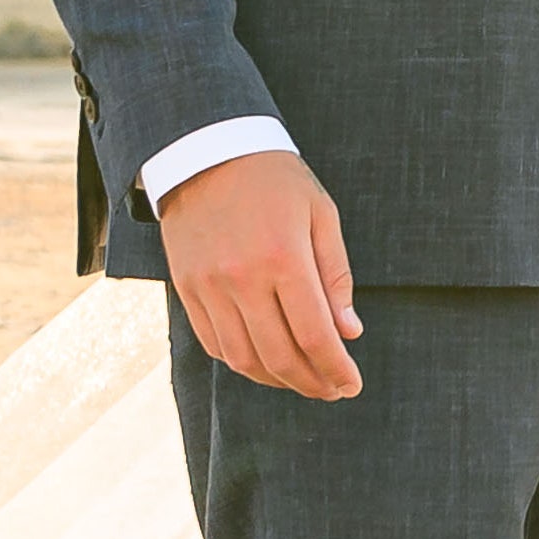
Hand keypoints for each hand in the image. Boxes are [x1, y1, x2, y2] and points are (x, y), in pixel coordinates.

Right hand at [158, 148, 363, 396]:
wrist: (206, 149)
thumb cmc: (274, 179)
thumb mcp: (320, 214)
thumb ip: (336, 276)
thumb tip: (349, 333)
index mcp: (283, 257)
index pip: (315, 335)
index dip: (336, 369)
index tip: (352, 384)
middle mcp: (242, 278)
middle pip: (280, 356)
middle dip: (312, 383)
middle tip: (332, 389)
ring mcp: (209, 286)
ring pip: (244, 359)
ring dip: (277, 380)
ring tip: (302, 380)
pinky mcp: (187, 288)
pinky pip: (214, 344)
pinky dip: (242, 362)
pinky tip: (265, 362)